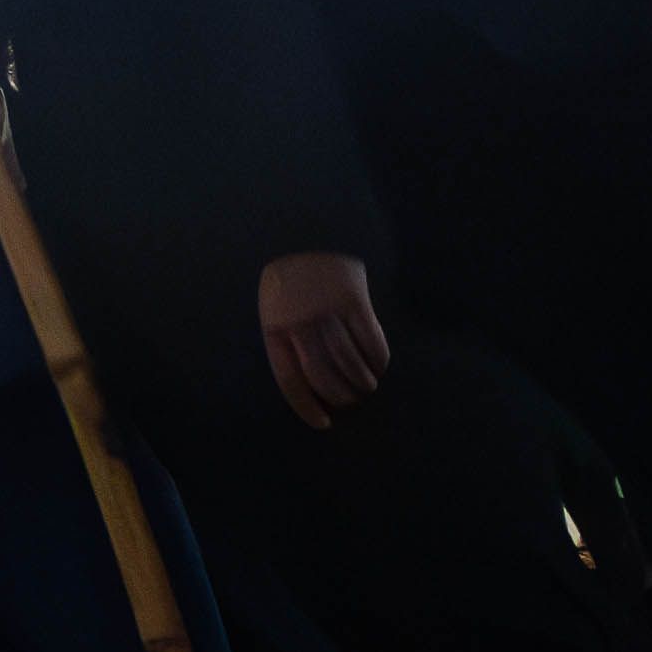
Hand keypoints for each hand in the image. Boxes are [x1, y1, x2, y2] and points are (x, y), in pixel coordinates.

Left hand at [258, 250, 390, 430]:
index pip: (289, 379)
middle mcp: (301, 322)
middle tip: (350, 402)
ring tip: (366, 388)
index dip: (307, 406)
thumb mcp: (273, 306)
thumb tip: (311, 383)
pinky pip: (371, 342)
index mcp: (274, 327)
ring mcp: (329, 311)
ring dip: (362, 383)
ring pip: (350, 363)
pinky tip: (378, 368)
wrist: (308, 228)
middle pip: (323, 376)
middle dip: (340, 396)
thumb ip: (287, 340)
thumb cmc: (290, 277)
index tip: (323, 423)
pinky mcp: (355, 300)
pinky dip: (378, 361)